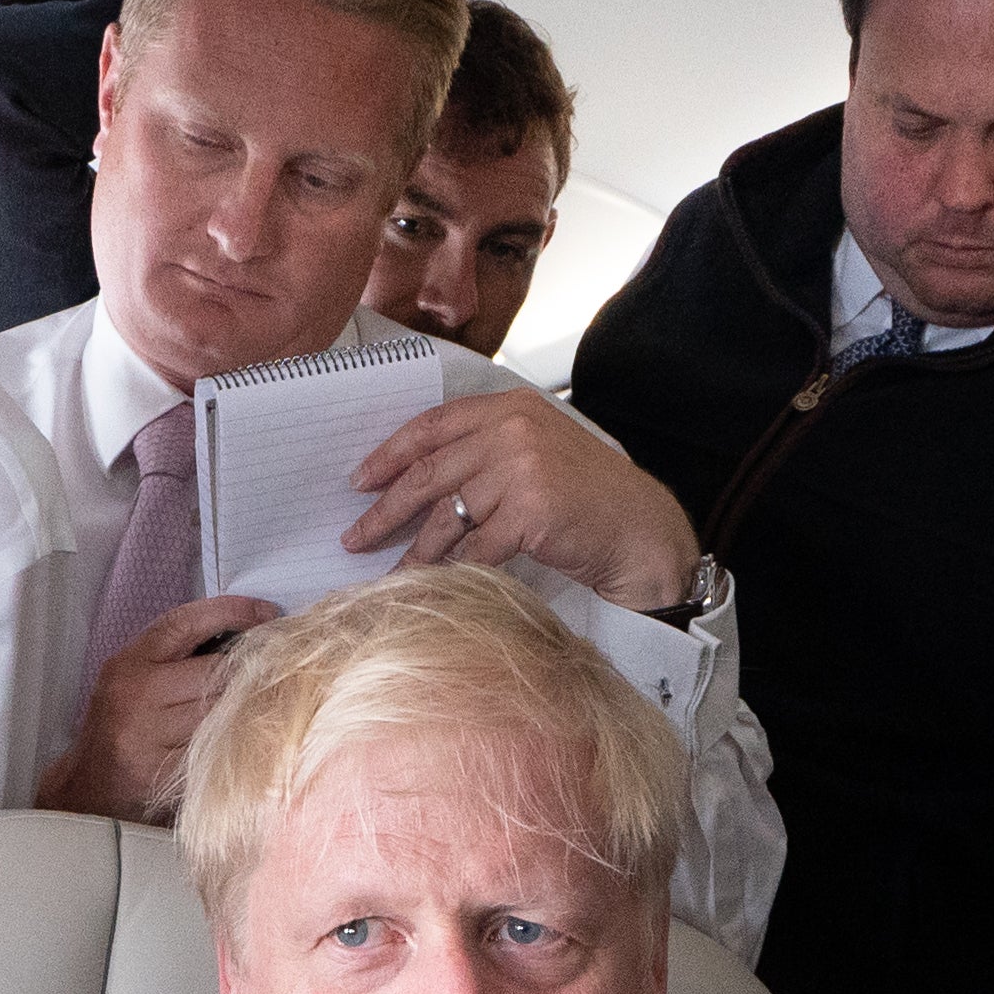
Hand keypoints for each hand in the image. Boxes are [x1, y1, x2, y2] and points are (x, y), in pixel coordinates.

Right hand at [40, 595, 274, 820]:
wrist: (89, 792)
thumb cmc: (121, 731)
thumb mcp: (135, 681)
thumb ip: (176, 658)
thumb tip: (243, 636)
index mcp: (130, 663)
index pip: (184, 623)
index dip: (231, 611)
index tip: (266, 612)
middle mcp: (137, 694)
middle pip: (215, 671)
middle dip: (247, 672)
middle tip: (271, 673)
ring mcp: (148, 735)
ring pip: (221, 712)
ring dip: (244, 712)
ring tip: (255, 712)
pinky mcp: (163, 771)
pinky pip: (215, 750)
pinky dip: (231, 746)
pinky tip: (238, 746)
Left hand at [340, 389, 699, 612]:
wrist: (638, 530)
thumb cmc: (586, 498)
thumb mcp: (536, 454)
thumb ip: (486, 452)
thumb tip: (418, 481)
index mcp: (509, 409)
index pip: (433, 426)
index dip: (389, 454)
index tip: (359, 481)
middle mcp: (513, 431)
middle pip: (429, 471)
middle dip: (385, 509)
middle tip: (355, 537)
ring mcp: (523, 468)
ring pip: (447, 515)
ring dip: (413, 551)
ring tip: (388, 574)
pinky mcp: (531, 511)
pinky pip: (475, 547)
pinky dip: (450, 569)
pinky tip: (432, 584)